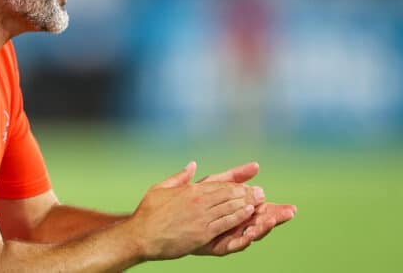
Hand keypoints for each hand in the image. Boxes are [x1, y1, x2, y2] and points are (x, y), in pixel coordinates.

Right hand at [128, 162, 263, 260]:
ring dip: (247, 203)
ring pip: (230, 207)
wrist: (141, 236)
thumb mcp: (160, 188)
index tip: (247, 185)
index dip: (236, 185)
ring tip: (260, 201)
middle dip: (247, 193)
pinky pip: (225, 223)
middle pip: (228, 195)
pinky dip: (238, 217)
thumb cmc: (147, 213)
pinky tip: (249, 214)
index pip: (219, 185)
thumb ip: (179, 177)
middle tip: (261, 192)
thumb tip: (192, 165)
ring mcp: (201, 217)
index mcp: (189, 190)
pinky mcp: (202, 233)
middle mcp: (198, 201)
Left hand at [193, 162, 296, 255]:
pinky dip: (244, 238)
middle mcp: (238, 225)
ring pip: (251, 234)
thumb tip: (256, 165)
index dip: (276, 210)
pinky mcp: (219, 246)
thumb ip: (235, 176)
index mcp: (239, 211)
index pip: (262, 211)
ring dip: (263, 228)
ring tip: (272, 220)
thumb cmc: (193, 201)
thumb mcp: (214, 183)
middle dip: (275, 219)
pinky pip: (234, 244)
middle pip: (261, 223)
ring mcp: (230, 236)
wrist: (170, 219)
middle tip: (289, 215)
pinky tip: (251, 231)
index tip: (291, 208)